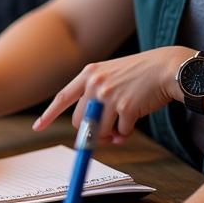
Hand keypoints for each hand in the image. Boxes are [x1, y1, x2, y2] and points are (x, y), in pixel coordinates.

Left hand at [32, 47, 188, 142]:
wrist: (166, 68)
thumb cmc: (139, 76)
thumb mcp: (111, 76)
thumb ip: (96, 98)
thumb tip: (91, 133)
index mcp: (88, 74)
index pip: (63, 98)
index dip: (48, 115)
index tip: (37, 127)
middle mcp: (95, 84)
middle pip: (79, 122)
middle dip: (91, 131)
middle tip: (106, 132)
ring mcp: (109, 96)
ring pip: (100, 131)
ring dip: (111, 134)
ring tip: (123, 123)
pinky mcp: (126, 108)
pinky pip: (121, 133)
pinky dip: (127, 132)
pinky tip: (135, 119)